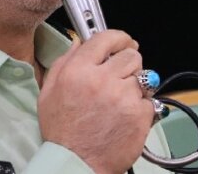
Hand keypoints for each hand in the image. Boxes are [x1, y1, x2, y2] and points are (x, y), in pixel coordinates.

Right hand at [38, 30, 154, 173]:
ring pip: (142, 76)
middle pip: (131, 55)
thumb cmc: (62, 132)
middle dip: (128, 62)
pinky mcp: (139, 114)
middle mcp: (102, 80)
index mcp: (78, 71)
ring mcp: (123, 97)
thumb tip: (79, 43)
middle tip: (121, 74)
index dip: (119, 37)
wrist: (76, 163)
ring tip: (120, 99)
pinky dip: (140, 106)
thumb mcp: (48, 92)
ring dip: (134, 84)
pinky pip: (148, 99)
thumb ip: (63, 62)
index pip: (106, 38)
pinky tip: (125, 115)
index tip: (123, 41)